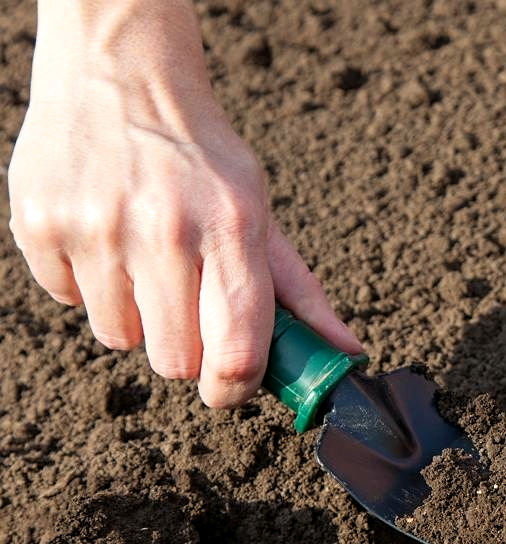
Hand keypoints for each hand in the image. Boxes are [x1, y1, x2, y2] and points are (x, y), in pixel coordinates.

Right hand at [8, 1, 359, 407]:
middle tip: (187, 305)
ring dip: (136, 316)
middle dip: (186, 349)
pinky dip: (87, 285)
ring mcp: (97, 226)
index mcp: (232, 227)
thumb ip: (299, 292)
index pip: (237, 351)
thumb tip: (347, 353)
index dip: (235, 389)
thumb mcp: (260, 211)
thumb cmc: (201, 156)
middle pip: (175, 361)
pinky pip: (68, 301)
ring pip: (119, 337)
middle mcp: (164, 228)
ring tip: (143, 261)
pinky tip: (103, 238)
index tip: (231, 388)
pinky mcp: (41, 224)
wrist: (119, 74)